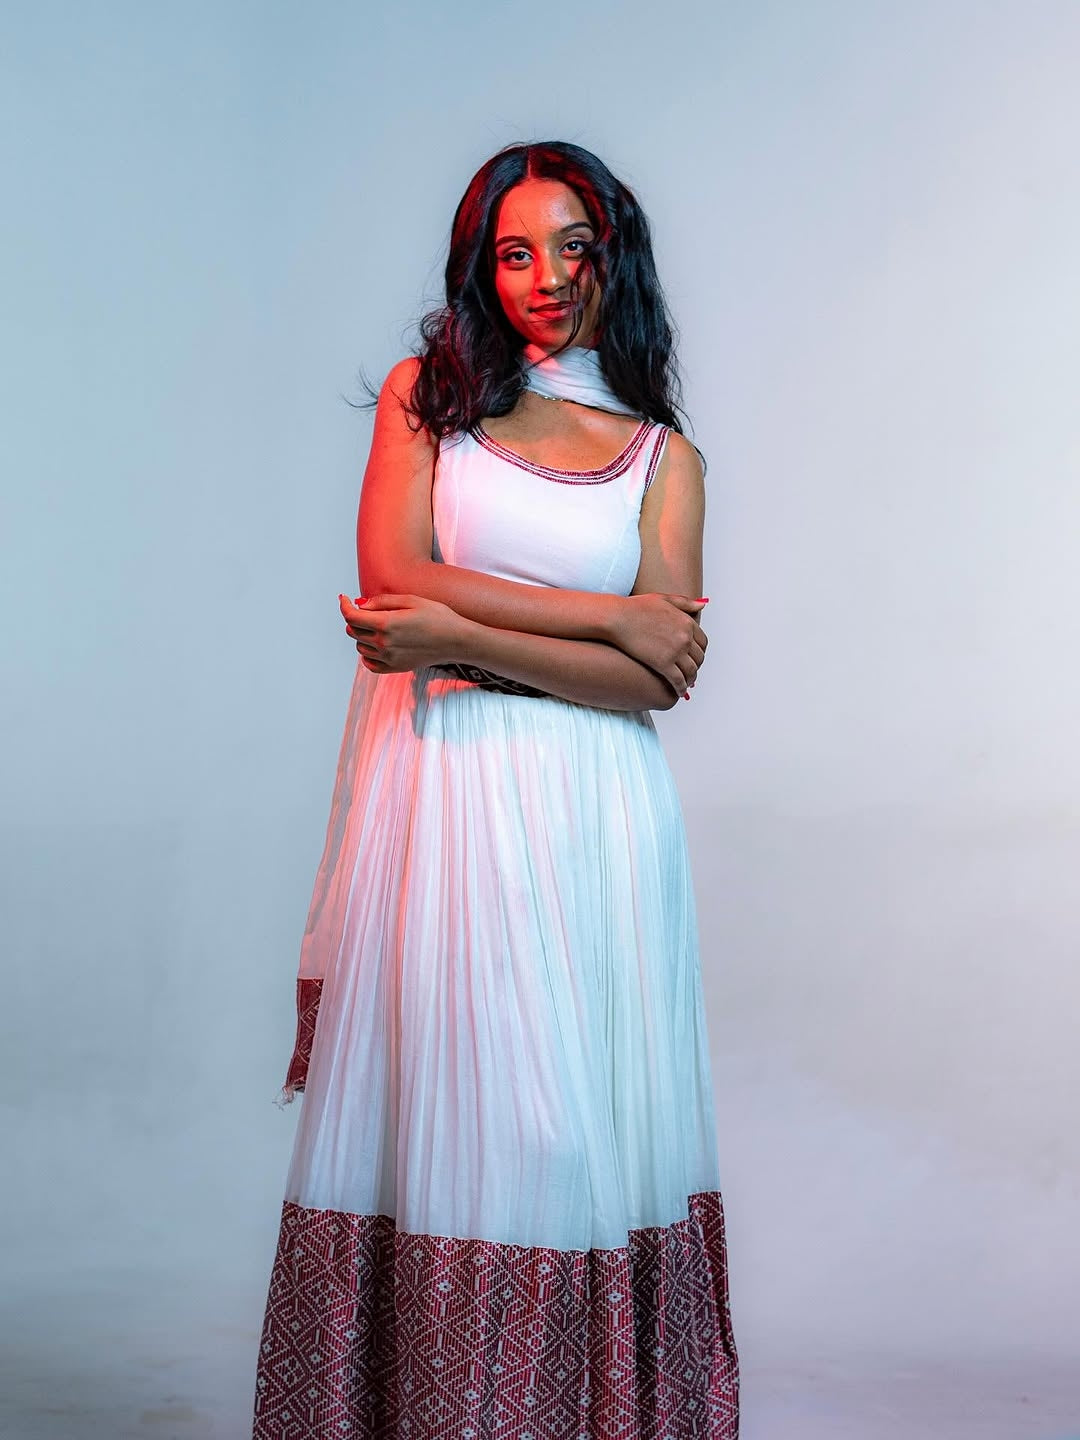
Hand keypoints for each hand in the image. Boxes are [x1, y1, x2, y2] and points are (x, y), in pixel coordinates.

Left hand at [339, 593, 471, 672]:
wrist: (456, 640)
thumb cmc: (437, 616)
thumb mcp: (410, 600)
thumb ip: (382, 601)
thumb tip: (361, 604)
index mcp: (386, 624)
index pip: (351, 616)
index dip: (344, 605)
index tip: (344, 598)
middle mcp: (384, 643)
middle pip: (353, 631)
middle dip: (354, 618)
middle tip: (366, 610)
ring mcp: (389, 658)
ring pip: (359, 647)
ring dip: (361, 635)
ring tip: (377, 626)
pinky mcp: (395, 668)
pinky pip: (369, 664)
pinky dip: (367, 655)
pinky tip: (376, 646)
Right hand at [607, 594, 708, 695]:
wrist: (617, 618)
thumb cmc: (635, 607)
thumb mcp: (664, 599)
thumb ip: (685, 603)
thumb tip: (702, 605)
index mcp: (687, 622)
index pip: (702, 642)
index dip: (699, 652)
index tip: (694, 657)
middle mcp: (685, 637)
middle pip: (699, 658)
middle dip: (695, 666)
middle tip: (689, 672)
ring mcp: (675, 651)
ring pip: (691, 671)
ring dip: (690, 679)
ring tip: (685, 684)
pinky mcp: (663, 664)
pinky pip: (678, 681)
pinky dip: (681, 688)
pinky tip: (678, 692)